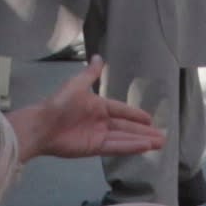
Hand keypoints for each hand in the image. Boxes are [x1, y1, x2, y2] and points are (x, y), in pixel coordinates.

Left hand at [8, 70, 164, 165]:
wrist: (42, 125)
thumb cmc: (60, 104)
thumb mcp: (77, 85)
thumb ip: (91, 74)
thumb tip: (99, 57)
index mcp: (97, 106)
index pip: (121, 110)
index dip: (135, 115)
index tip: (150, 119)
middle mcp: (100, 122)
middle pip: (127, 127)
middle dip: (144, 132)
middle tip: (162, 137)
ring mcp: (98, 136)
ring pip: (125, 138)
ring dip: (142, 141)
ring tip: (160, 143)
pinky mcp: (94, 148)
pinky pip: (116, 147)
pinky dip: (130, 147)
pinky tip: (144, 147)